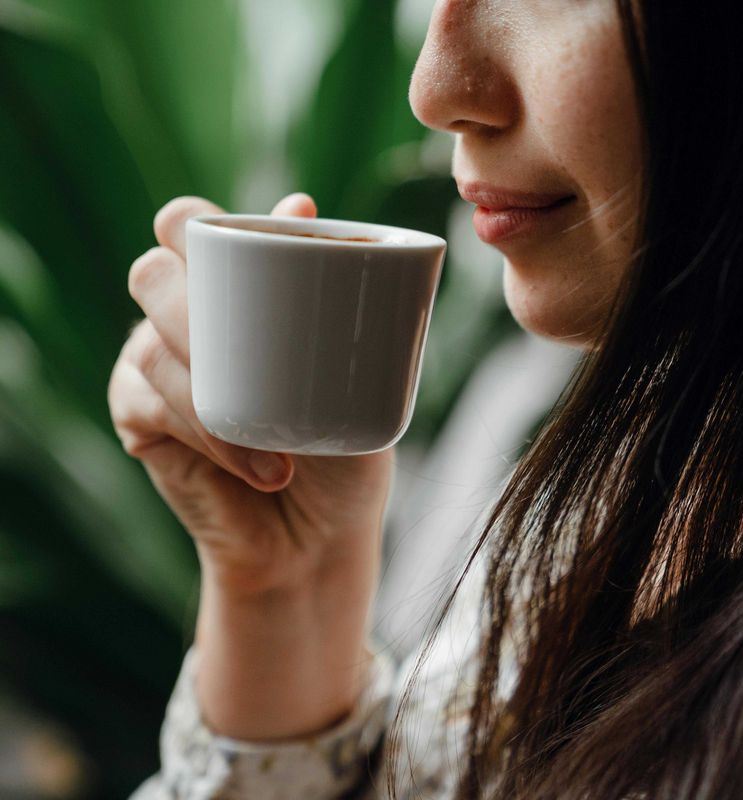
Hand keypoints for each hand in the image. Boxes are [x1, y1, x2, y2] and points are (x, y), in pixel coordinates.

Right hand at [108, 194, 395, 737]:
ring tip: (284, 445)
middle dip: (194, 298)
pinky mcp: (140, 421)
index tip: (264, 235)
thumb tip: (300, 204)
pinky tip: (258, 463)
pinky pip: (149, 404)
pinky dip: (208, 433)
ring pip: (152, 343)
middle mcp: (185, 318)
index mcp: (233, 291)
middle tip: (250, 340)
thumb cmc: (343, 442)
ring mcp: (156, 367)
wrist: (322, 534)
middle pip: (154, 271)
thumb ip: (330, 295)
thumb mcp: (355, 370)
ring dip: (218, 390)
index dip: (195, 221)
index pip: (188, 227)